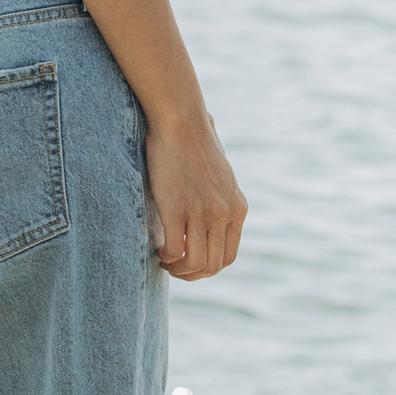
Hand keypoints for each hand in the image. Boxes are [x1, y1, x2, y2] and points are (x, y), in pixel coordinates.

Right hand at [144, 113, 246, 278]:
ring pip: (195, 263)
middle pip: (213, 266)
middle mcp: (224, 214)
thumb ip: (221, 198)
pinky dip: (166, 257)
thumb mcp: (222, 175)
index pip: (229, 256)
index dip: (209, 268)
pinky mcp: (177, 210)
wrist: (181, 120)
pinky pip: (174, 250)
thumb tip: (210, 210)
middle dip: (193, 274)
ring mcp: (202, 213)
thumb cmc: (195, 141)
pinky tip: (158, 249)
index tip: (191, 263)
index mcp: (237, 207)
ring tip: (165, 261)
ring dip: (178, 270)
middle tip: (175, 267)